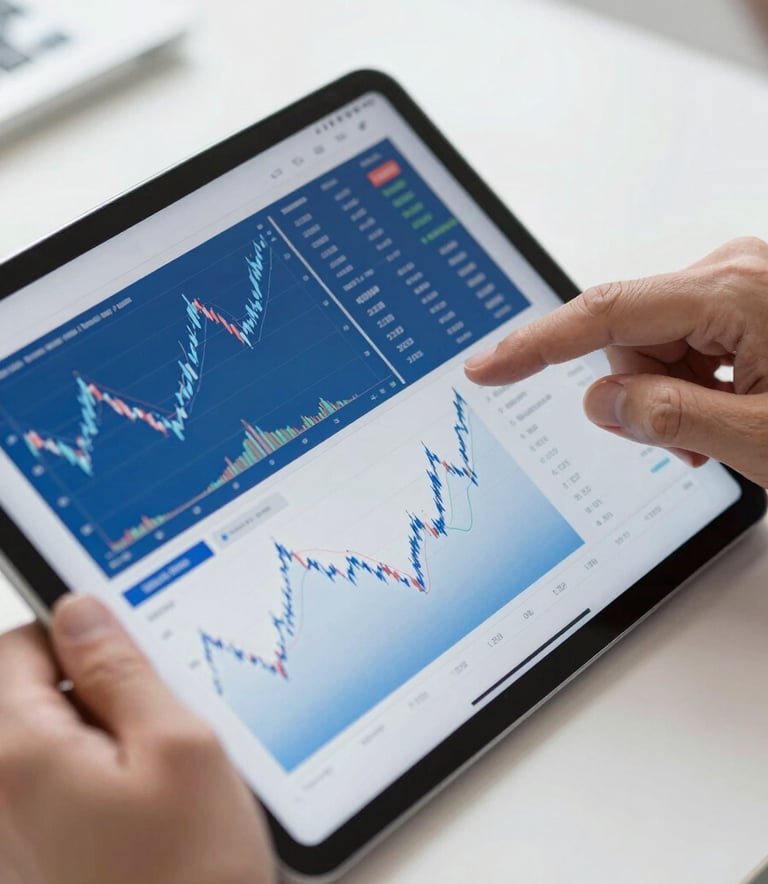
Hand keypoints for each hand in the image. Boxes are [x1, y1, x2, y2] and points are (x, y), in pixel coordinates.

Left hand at [0, 595, 275, 883]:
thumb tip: (82, 610)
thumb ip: (120, 668)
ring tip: (153, 773)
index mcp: (18, 754)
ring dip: (98, 735)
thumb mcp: (177, 745)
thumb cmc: (189, 879)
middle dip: (91, 690)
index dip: (83, 637)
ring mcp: (10, 829)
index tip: (130, 657)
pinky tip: (142, 808)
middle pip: (26, 690)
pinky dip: (95, 776)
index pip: (20, 641)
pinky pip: (53, 781)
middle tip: (153, 724)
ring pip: (46, 736)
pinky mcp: (31, 854)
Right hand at [465, 237, 767, 486]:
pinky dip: (684, 388)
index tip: (487, 367)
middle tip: (684, 446)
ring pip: (650, 347)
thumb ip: (670, 418)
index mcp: (732, 291)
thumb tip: (599, 401)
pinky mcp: (738, 302)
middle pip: (628, 337)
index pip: (606, 313)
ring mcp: (734, 286)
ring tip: (713, 436)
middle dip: (639, 395)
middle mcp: (729, 273)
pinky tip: (721, 414)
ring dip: (666, 398)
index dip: (536, 345)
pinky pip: (679, 346)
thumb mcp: (758, 437)